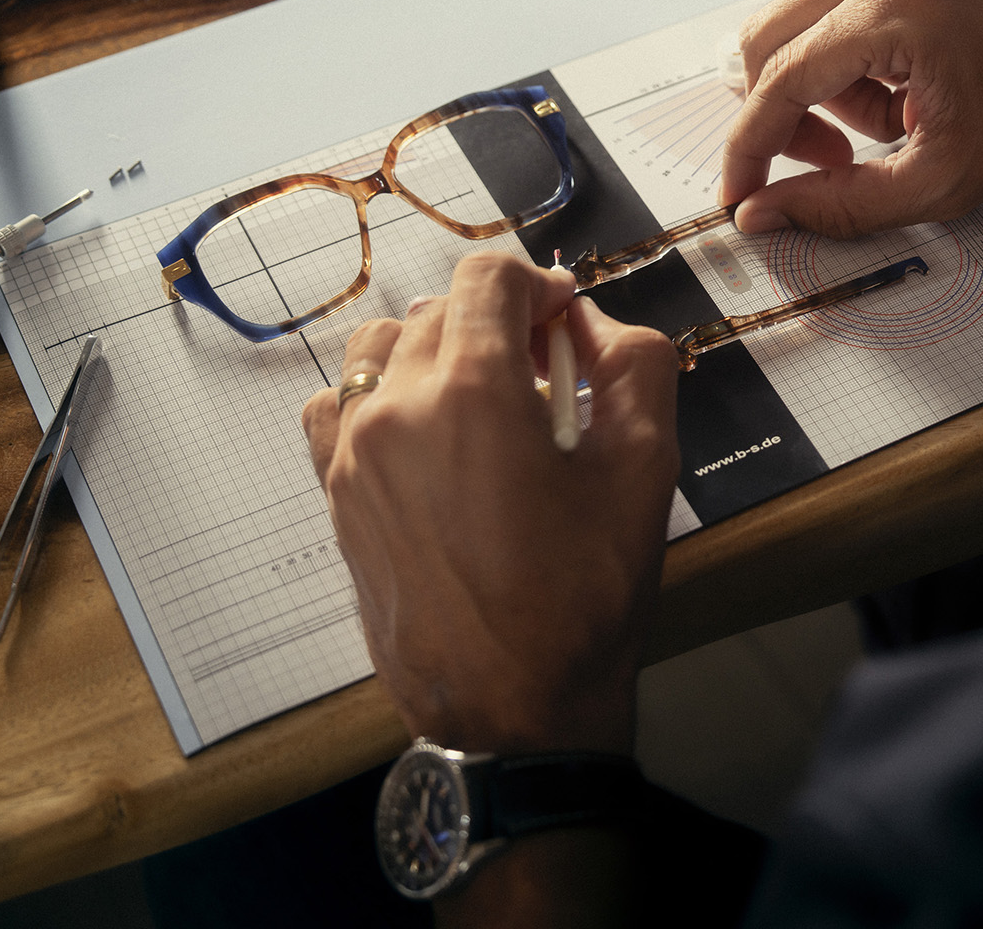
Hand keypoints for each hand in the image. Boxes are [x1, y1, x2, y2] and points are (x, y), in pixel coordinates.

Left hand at [301, 253, 679, 754]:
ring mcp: (353, 454)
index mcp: (472, 390)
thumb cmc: (584, 596)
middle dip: (500, 323)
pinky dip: (382, 397)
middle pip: (441, 309)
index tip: (569, 328)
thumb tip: (598, 326)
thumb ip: (637, 366)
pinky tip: (427, 438)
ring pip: (383, 347)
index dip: (540, 285)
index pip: (488, 275)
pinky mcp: (336, 497)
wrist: (514, 708)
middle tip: (549, 379)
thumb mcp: (646, 469)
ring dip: (438, 351)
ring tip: (486, 406)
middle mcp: (396, 408)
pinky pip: (339, 407)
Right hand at [719, 0, 982, 237]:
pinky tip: (902, 89)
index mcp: (897, 8)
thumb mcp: (942, 180)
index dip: (750, 145)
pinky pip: (833, 7)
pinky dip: (847, 60)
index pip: (781, 78)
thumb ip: (843, 204)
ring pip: (796, 25)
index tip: (738, 191)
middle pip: (768, 39)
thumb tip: (762, 215)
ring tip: (890, 124)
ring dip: (820, 89)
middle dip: (781, 115)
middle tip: (830, 163)